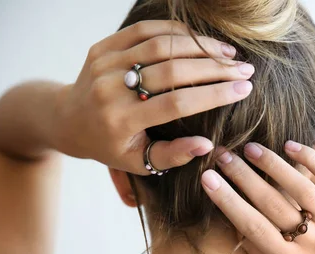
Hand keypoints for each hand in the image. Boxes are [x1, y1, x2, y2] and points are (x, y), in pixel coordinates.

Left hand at [52, 20, 254, 173]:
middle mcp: (111, 89)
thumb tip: (208, 145)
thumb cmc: (111, 145)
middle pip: (173, 70)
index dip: (214, 94)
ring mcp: (105, 63)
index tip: (244, 89)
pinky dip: (177, 32)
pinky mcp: (104, 46)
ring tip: (229, 53)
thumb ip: (173, 155)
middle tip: (244, 69)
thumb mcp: (140, 162)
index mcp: (122, 121)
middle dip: (215, 68)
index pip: (177, 103)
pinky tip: (201, 40)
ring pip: (161, 45)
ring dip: (201, 47)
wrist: (70, 120)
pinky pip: (145, 31)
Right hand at [201, 120, 314, 253]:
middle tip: (222, 155)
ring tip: (250, 148)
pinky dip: (311, 159)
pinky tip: (290, 146)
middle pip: (272, 204)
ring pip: (301, 188)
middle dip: (243, 176)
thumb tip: (234, 222)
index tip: (207, 179)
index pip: (253, 228)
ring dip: (272, 164)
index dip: (228, 201)